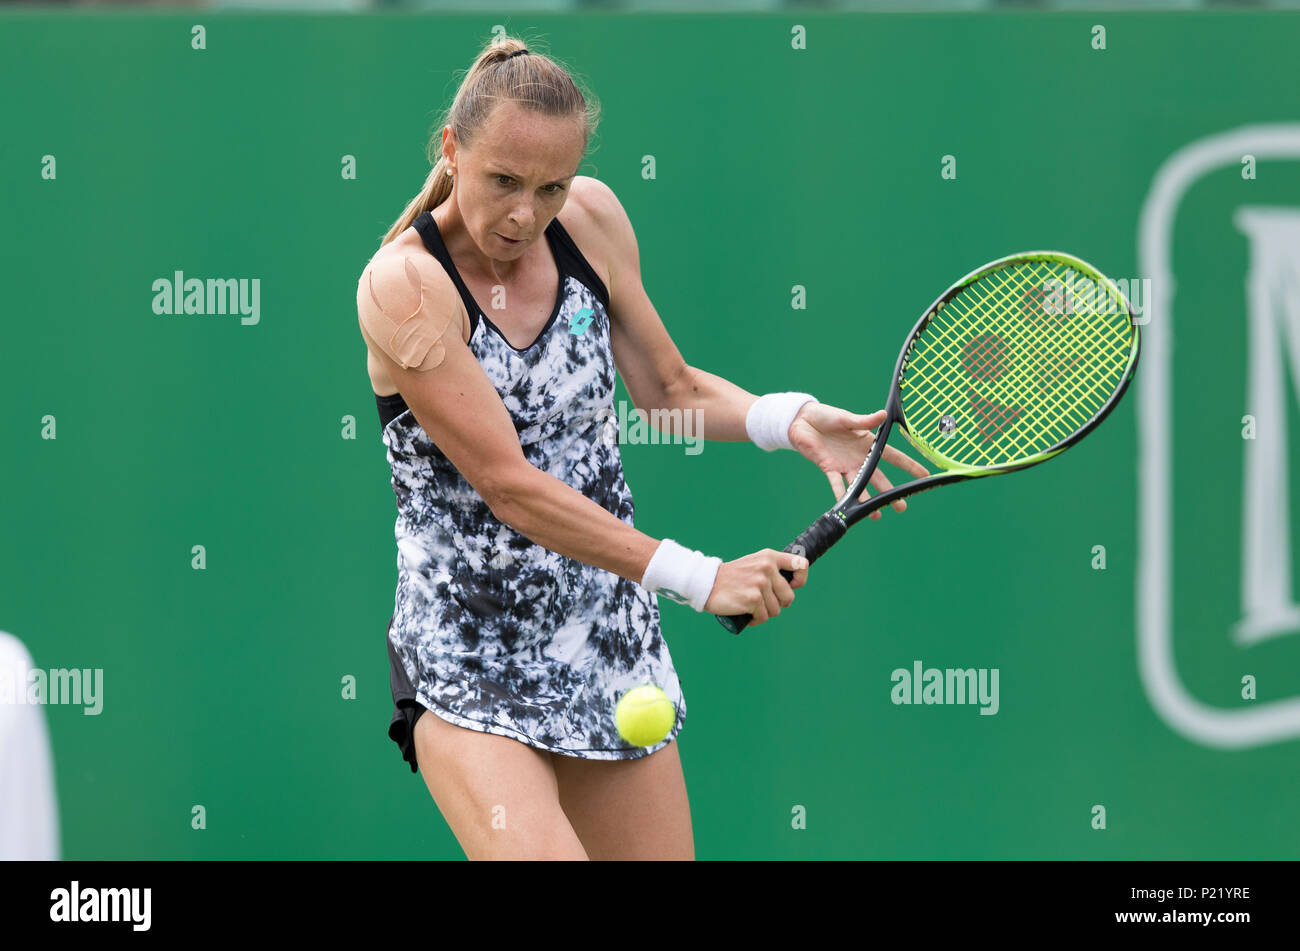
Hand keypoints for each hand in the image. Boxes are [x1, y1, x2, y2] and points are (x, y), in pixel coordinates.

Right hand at [704, 549, 808, 625]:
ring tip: (751, 606)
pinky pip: (763, 617)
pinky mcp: (753, 599)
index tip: (792, 586)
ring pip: (776, 610)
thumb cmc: (732, 577)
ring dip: (764, 613)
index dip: (800, 579)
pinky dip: (755, 620)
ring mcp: (760, 584)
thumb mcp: (754, 563)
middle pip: (789, 596)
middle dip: (777, 604)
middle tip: (762, 601)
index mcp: (769, 557)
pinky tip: (747, 614)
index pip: (801, 564)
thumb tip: (793, 584)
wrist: (706, 583)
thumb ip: (772, 568)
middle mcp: (767, 568)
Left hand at [789, 404, 929, 520]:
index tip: (925, 475)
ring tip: (876, 514)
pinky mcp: (828, 467)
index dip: (909, 465)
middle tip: (901, 506)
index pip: (893, 456)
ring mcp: (844, 465)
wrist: (803, 420)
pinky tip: (848, 506)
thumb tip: (883, 415)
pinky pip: (836, 484)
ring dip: (867, 500)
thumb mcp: (848, 418)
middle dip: (890, 493)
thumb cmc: (827, 416)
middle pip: (878, 477)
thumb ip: (865, 421)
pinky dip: (841, 495)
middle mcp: (859, 457)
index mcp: (868, 443)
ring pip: (859, 485)